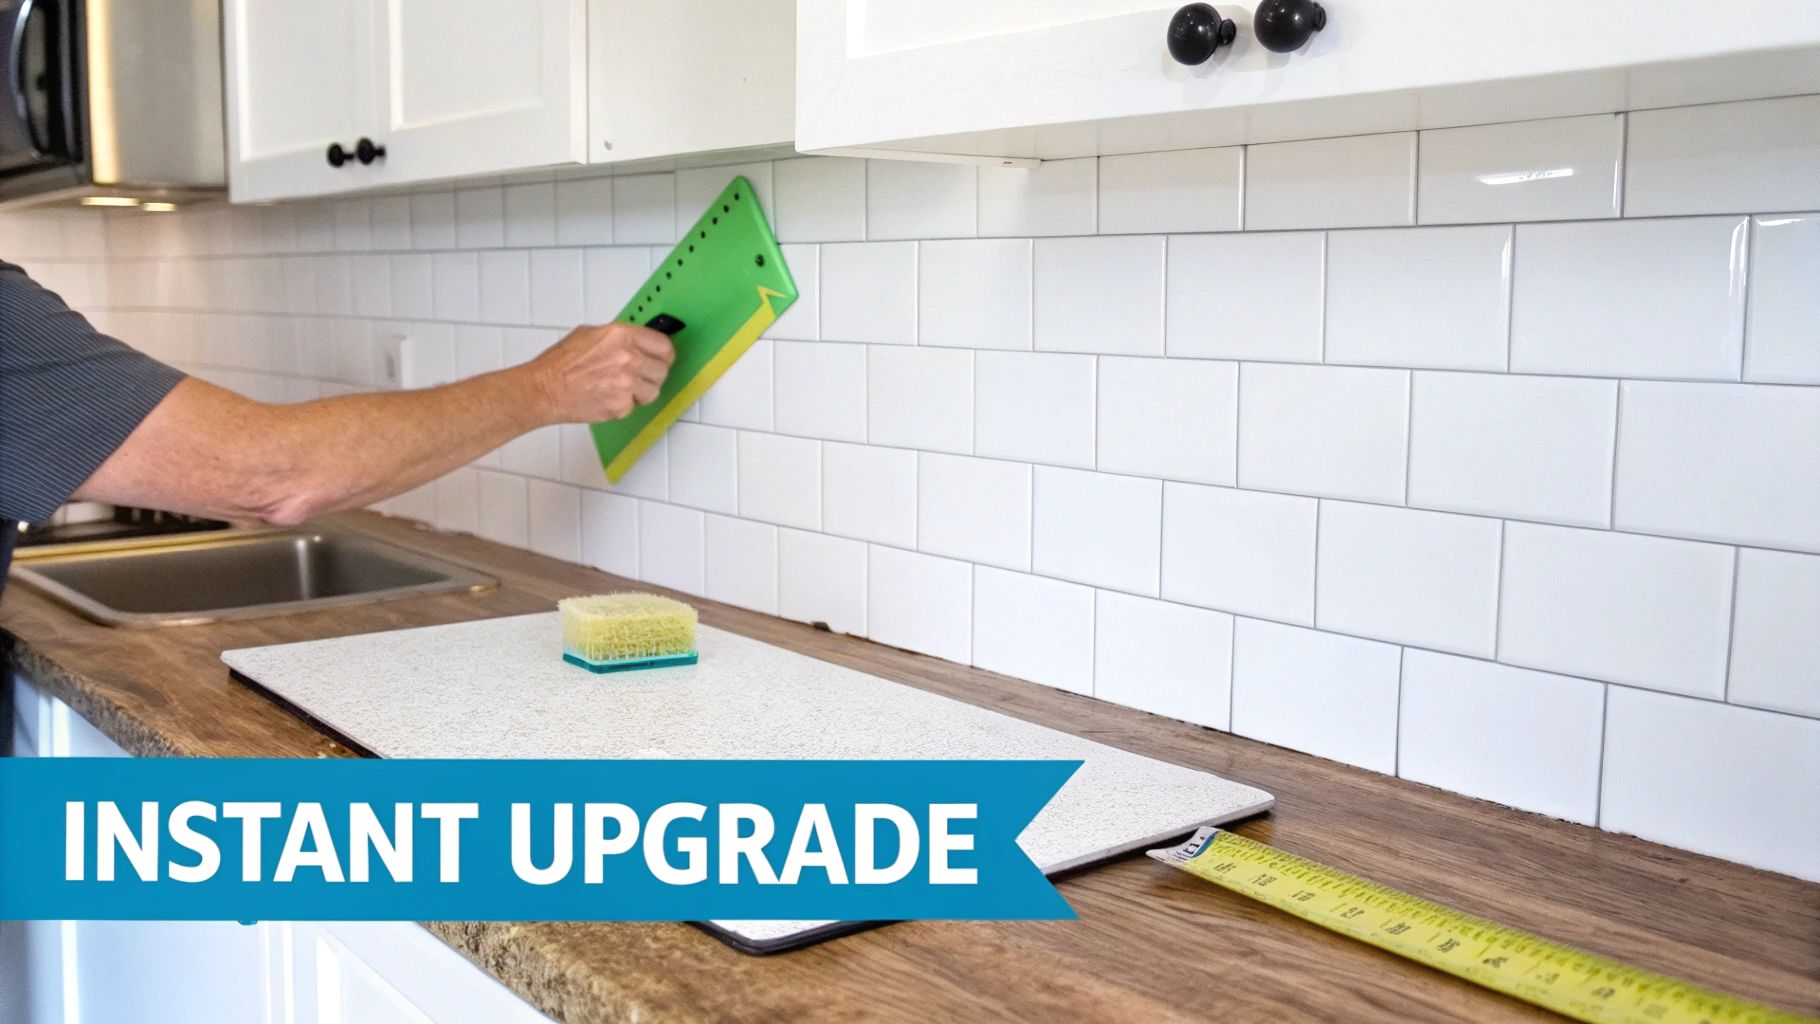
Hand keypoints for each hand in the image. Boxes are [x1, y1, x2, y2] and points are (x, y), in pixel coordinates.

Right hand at [528, 322, 675, 422]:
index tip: (661, 358)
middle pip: (662, 369)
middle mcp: (628, 358)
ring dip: (641, 392)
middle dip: (652, 374)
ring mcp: (626, 383)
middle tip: (639, 376)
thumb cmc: (559, 364)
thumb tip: (635, 342)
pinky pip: (635, 406)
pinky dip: (625, 404)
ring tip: (620, 388)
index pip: (663, 345)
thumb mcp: (588, 334)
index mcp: (621, 335)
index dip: (664, 354)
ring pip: (653, 391)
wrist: (544, 389)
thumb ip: (617, 338)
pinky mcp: (622, 405)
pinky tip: (608, 396)